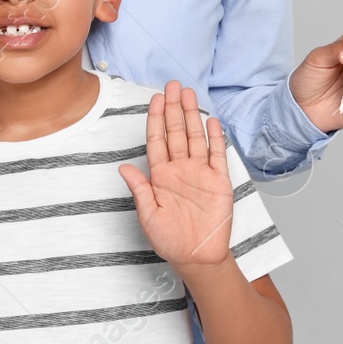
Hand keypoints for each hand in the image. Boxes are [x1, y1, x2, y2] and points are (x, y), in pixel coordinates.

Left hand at [119, 81, 233, 272]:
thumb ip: (140, 190)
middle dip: (173, 108)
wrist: (197, 257)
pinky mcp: (219, 181)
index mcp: (160, 176)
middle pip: (176, 132)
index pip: (157, 140)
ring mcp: (200, 173)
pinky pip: (217, 154)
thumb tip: (123, 168)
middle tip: (172, 85)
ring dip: (192, 116)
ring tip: (189, 94)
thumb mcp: (149, 216)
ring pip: (195, 137)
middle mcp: (180, 170)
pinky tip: (212, 121)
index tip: (155, 99)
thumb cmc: (170, 240)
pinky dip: (215, 137)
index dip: (156, 119)